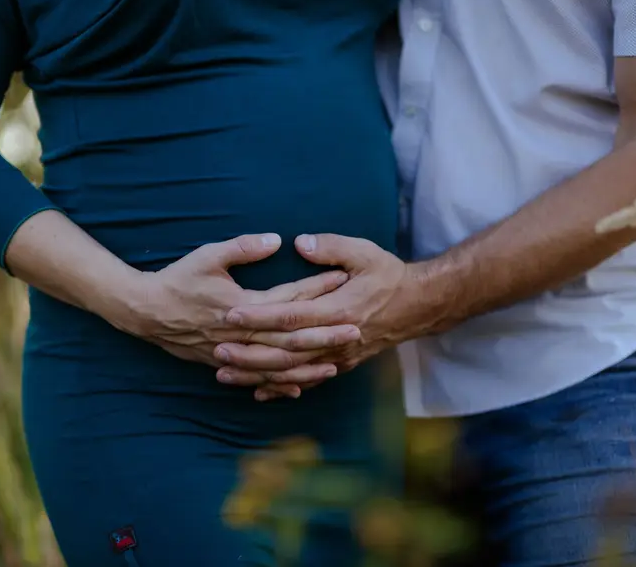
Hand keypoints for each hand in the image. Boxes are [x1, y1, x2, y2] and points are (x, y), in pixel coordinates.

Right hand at [114, 233, 361, 387]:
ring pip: (278, 366)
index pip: (287, 298)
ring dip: (309, 365)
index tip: (343, 278)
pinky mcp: (224, 364)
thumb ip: (242, 248)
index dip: (316, 288)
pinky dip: (279, 385)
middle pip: (291, 338)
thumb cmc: (178, 279)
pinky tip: (300, 388)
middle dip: (325, 334)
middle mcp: (241, 334)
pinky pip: (257, 380)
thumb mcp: (207, 255)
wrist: (146, 312)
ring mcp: (233, 353)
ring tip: (338, 361)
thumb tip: (276, 240)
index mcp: (241, 305)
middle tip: (357, 328)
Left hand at [213, 234, 442, 398]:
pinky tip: (257, 392)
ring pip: (292, 372)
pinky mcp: (341, 364)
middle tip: (217, 348)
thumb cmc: (389, 275)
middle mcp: (336, 338)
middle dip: (249, 352)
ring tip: (224, 374)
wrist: (419, 306)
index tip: (231, 313)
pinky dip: (281, 389)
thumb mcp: (365, 252)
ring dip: (257, 375)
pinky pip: (306, 381)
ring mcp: (338, 356)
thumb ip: (331, 247)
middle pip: (285, 351)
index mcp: (338, 309)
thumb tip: (300, 243)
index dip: (260, 316)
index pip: (291, 315)